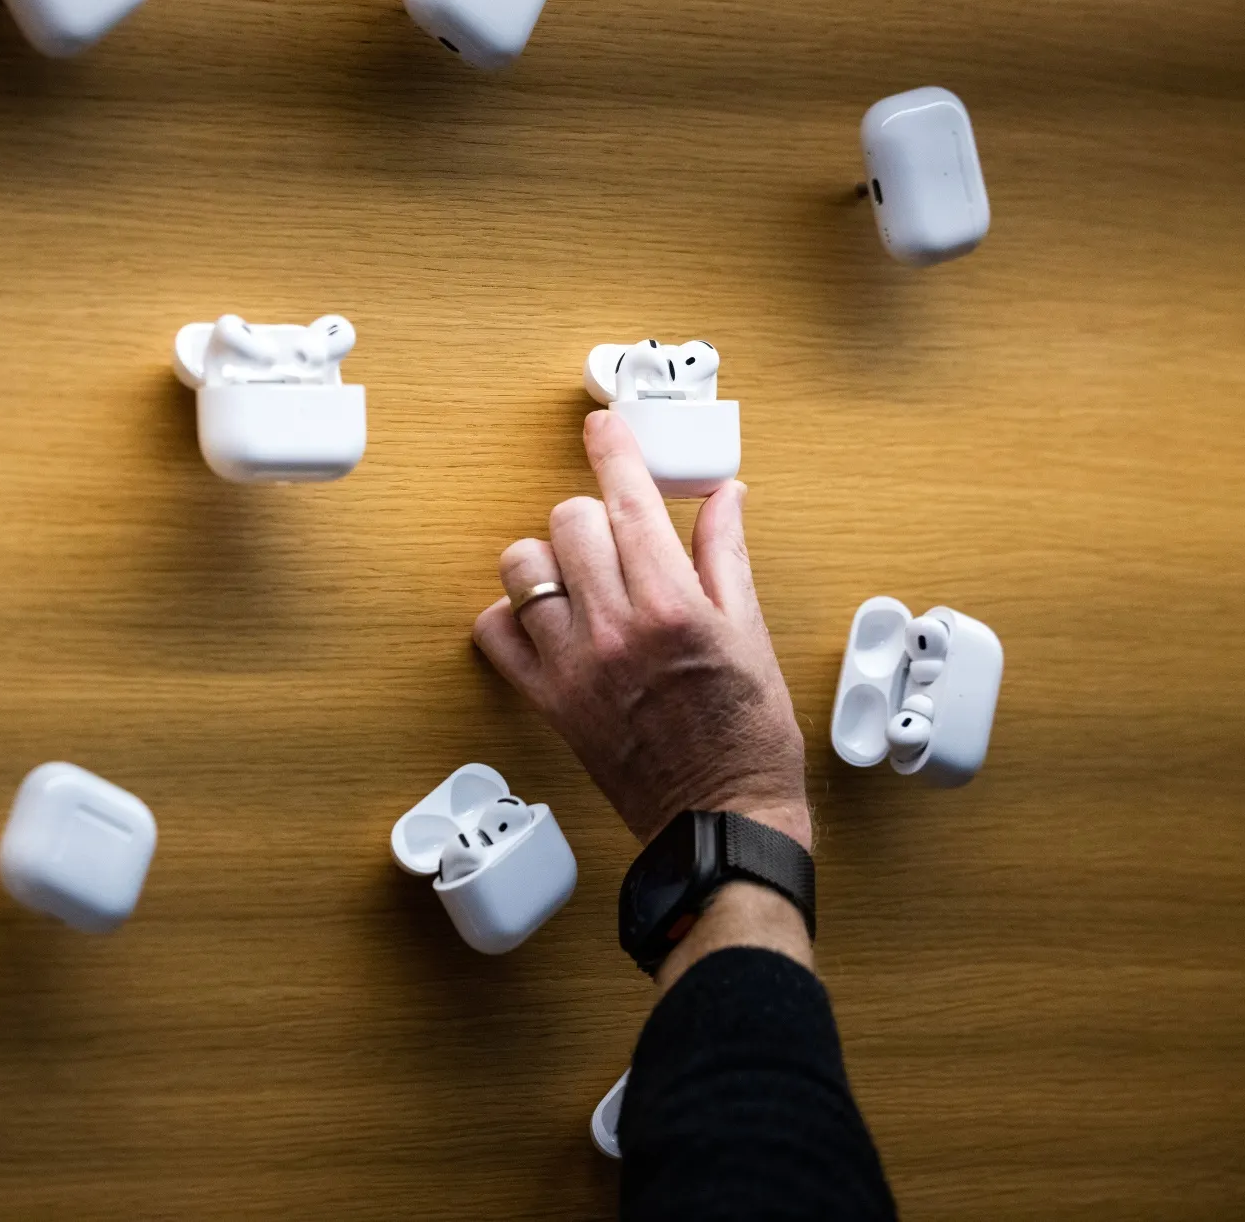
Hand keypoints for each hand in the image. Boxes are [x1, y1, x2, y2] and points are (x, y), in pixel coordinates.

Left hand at [472, 411, 810, 849]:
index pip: (629, 502)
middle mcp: (615, 629)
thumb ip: (728, 555)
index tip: (602, 427)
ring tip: (580, 580)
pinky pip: (494, 634)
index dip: (613, 451)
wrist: (719, 817)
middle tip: (618, 539)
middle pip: (570, 522)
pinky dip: (510, 617)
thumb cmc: (747, 733)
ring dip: (548, 560)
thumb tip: (725, 495)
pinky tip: (545, 621)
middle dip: (594, 516)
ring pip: (523, 568)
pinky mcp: (547, 701)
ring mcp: (573, 666)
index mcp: (673, 606)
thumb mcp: (750, 633)